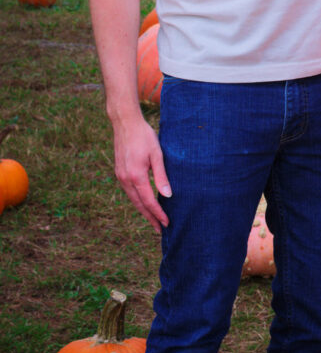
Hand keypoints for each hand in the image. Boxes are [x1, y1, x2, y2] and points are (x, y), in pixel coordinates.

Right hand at [112, 116, 171, 232]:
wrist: (125, 123)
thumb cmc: (144, 136)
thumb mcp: (157, 154)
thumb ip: (162, 176)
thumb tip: (168, 196)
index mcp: (136, 176)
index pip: (149, 201)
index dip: (158, 214)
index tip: (166, 223)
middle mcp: (126, 179)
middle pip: (139, 204)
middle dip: (150, 217)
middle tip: (159, 229)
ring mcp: (120, 176)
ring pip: (132, 199)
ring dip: (143, 210)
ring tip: (153, 219)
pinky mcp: (119, 172)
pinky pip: (129, 191)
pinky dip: (137, 200)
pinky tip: (143, 202)